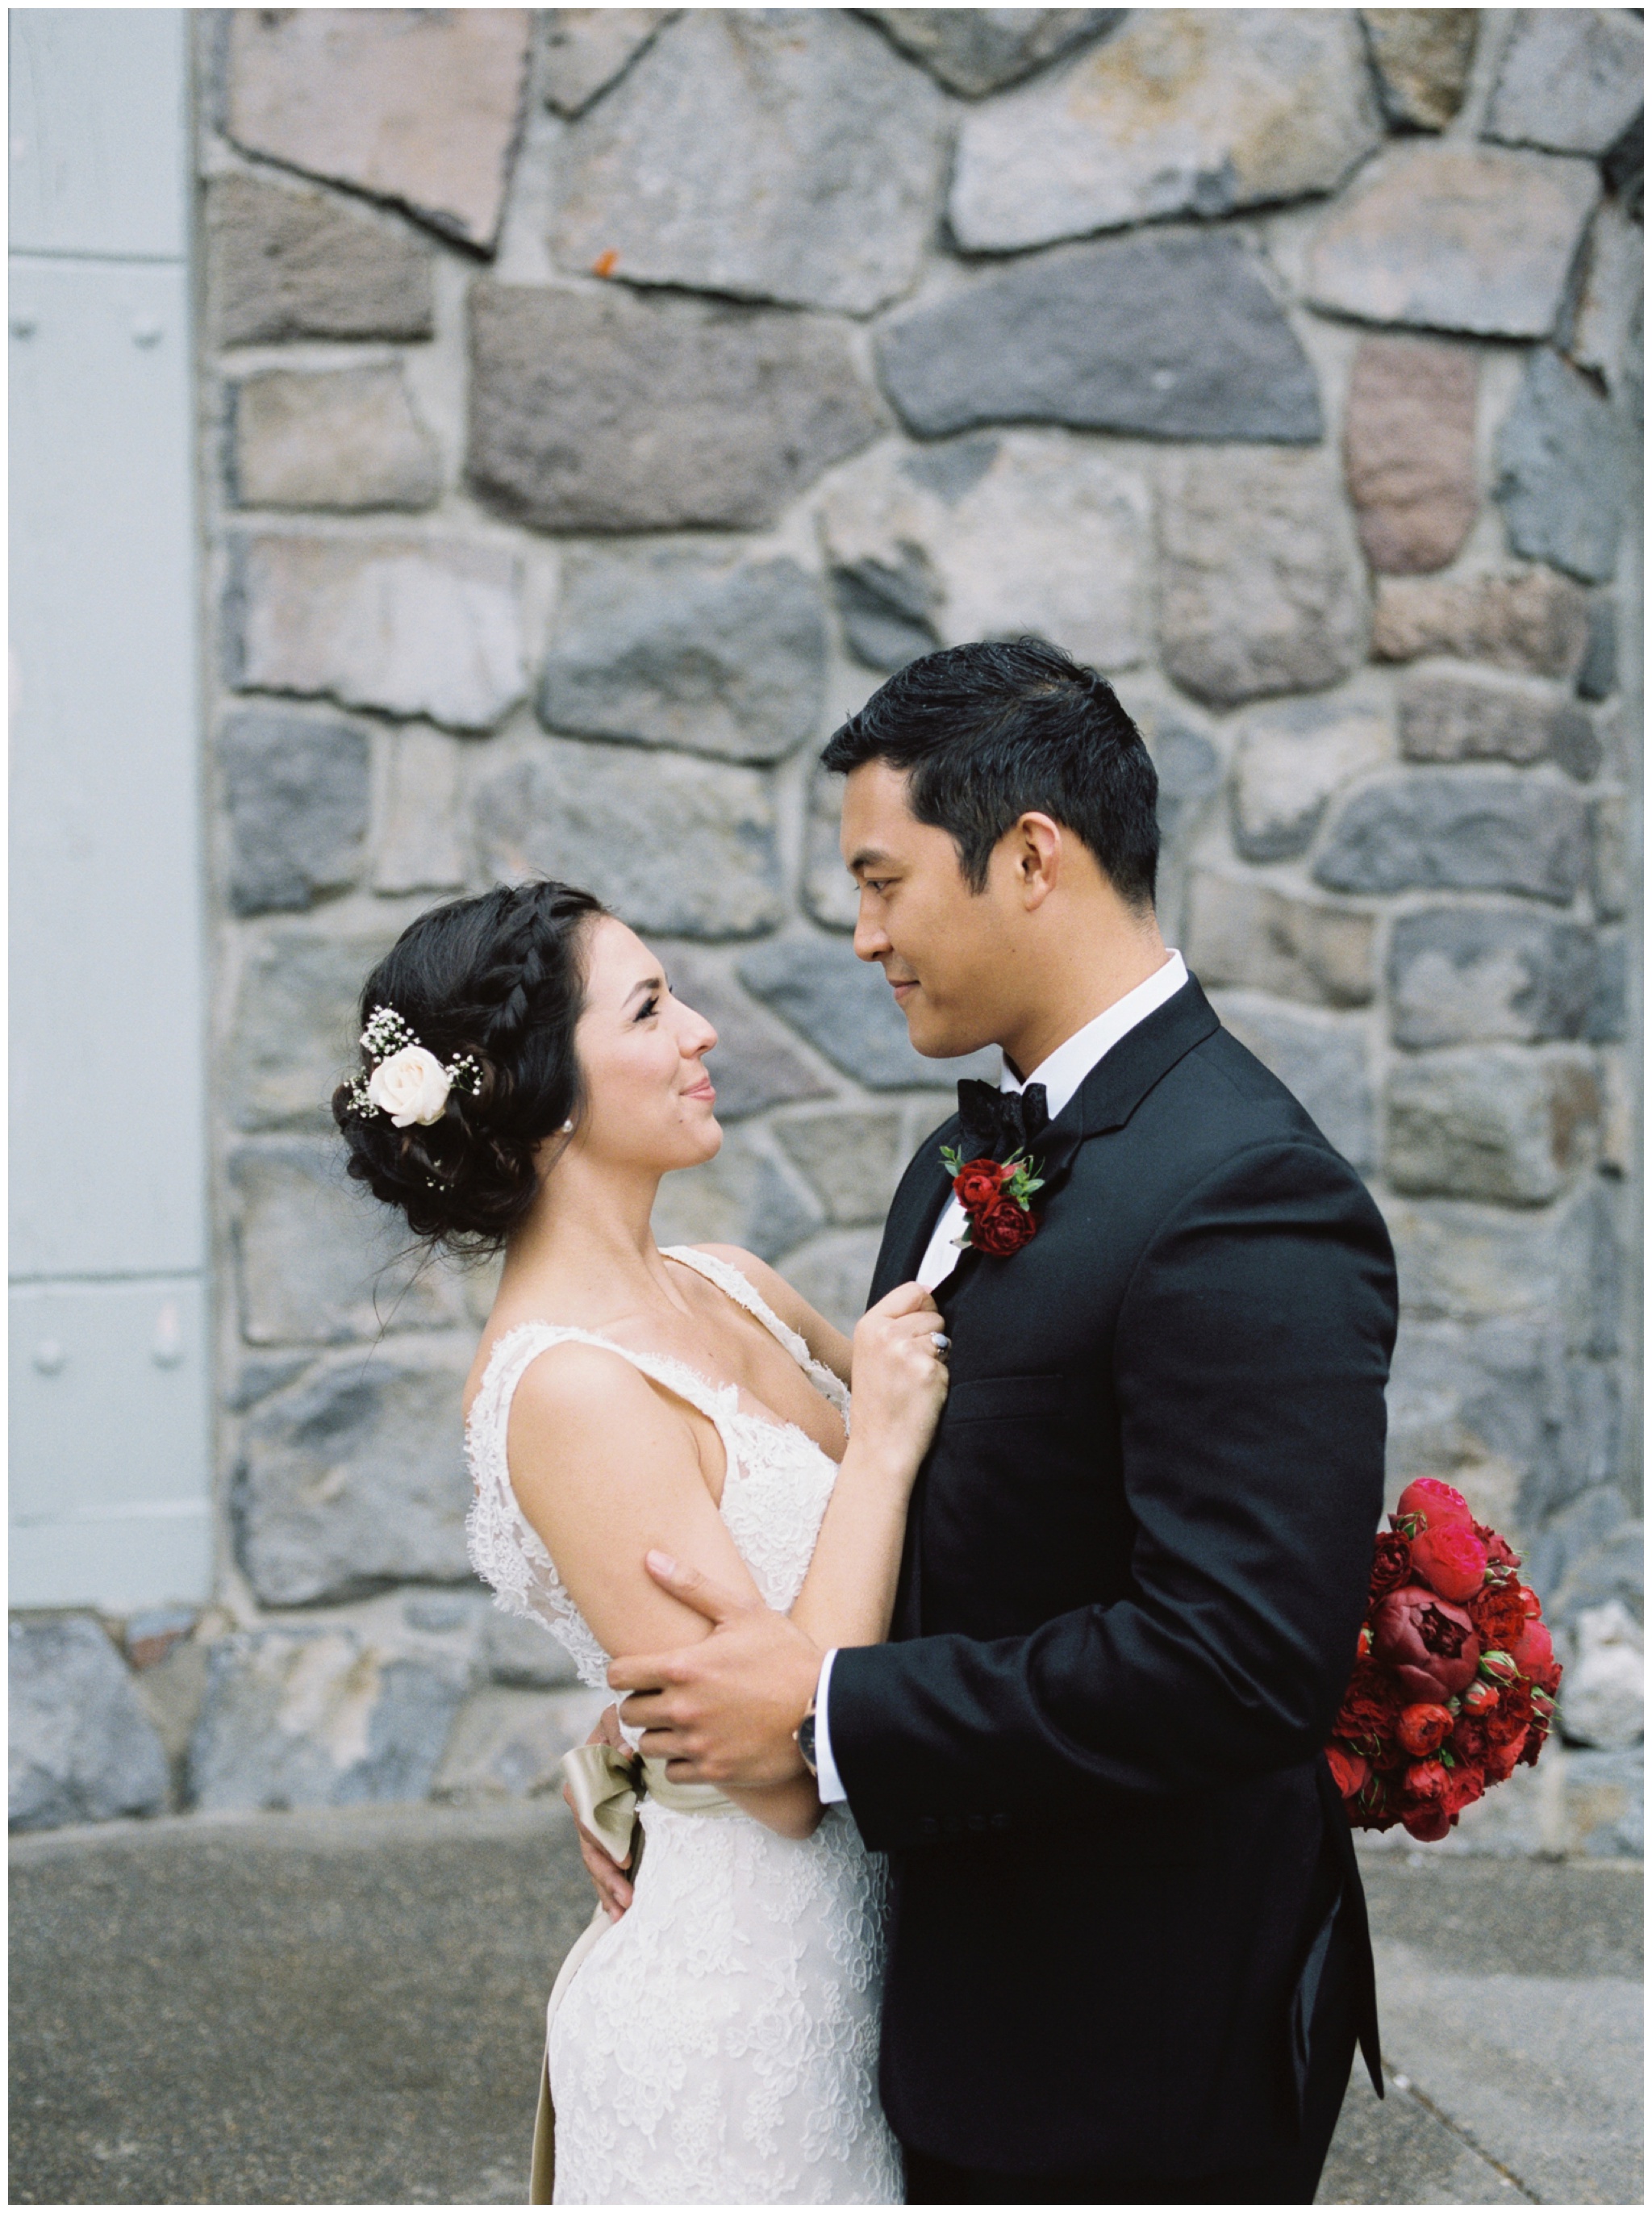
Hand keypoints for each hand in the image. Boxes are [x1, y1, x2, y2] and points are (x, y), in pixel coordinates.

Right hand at [563, 1704, 635, 1921]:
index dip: (605, 1836)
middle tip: (627, 1891)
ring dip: (606, 1884)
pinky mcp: (600, 1835)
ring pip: (592, 1857)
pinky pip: (597, 1863)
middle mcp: (582, 1801)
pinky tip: (615, 1912)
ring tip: (624, 1908)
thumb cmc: (625, 1729)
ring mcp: (589, 1821)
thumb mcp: (619, 1725)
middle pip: (589, 1842)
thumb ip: (618, 1733)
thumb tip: (628, 1751)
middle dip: (607, 1869)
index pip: (589, 1811)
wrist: (626, 1736)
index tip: (625, 1859)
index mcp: (585, 1776)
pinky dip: (605, 1887)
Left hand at [608, 1552, 822, 1787]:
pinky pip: (673, 1774)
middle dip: (640, 1702)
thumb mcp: (742, 1611)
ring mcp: (699, 1743)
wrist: (826, 1707)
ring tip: (681, 1720)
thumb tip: (650, 1558)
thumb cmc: (786, 1654)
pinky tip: (698, 1743)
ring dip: (658, 1733)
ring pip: (647, 1746)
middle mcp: (684, 1709)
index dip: (623, 1671)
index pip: (618, 1675)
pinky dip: (680, 1761)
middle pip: (628, 1713)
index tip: (638, 1671)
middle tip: (663, 1695)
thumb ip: (691, 1585)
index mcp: (683, 1668)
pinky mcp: (715, 1770)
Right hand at [849, 1280, 948, 1487]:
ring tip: (915, 1381)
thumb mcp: (872, 1353)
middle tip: (908, 1369)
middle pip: (933, 1312)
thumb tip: (930, 1292)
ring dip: (937, 1357)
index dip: (924, 1307)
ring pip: (943, 1336)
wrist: (879, 1447)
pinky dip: (943, 1377)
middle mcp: (885, 1334)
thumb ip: (894, 1324)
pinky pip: (949, 1362)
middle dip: (930, 1337)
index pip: (913, 1289)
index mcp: (869, 1325)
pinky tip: (924, 1394)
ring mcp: (906, 1351)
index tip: (916, 1332)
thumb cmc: (879, 1403)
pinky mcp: (927, 1371)